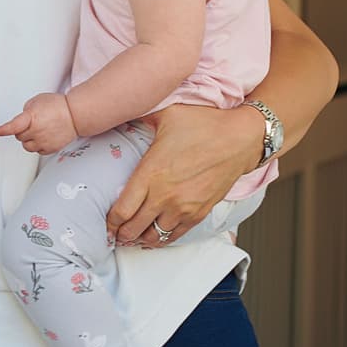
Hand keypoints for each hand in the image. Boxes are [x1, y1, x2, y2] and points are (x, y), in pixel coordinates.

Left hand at [0, 93, 78, 153]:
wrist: (75, 114)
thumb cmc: (58, 106)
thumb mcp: (36, 101)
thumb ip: (25, 112)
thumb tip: (21, 121)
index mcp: (32, 117)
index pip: (14, 126)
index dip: (3, 130)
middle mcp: (37, 131)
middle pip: (19, 136)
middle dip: (22, 130)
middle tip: (32, 123)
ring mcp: (44, 141)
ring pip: (26, 146)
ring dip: (28, 139)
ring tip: (38, 131)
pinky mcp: (50, 149)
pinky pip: (36, 151)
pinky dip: (37, 145)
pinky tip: (43, 137)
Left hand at [107, 102, 258, 246]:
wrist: (241, 138)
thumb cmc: (204, 124)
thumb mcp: (166, 114)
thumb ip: (139, 116)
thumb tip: (121, 107)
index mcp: (150, 173)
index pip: (122, 210)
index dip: (110, 222)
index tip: (105, 223)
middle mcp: (165, 195)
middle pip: (134, 228)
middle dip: (121, 234)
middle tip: (113, 235)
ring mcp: (183, 207)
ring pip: (154, 236)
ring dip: (141, 239)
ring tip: (132, 237)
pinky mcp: (200, 212)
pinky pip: (176, 235)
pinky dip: (162, 239)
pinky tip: (154, 237)